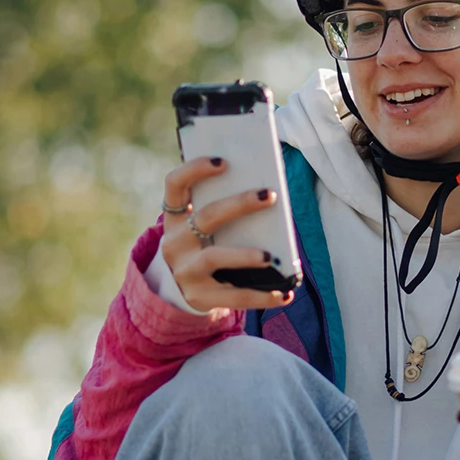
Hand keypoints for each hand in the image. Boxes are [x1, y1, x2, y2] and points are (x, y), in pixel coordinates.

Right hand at [159, 157, 293, 313]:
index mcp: (175, 218)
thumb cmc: (207, 249)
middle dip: (239, 204)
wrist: (185, 293)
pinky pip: (233, 296)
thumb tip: (269, 198)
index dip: (195, 169)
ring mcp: (184, 270)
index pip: (175, 184)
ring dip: (244, 255)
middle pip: (206, 216)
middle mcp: (174, 242)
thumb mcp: (207, 231)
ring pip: (214, 257)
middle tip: (269, 196)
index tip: (223, 162)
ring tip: (269, 257)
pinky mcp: (198, 297)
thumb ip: (226, 214)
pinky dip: (262, 296)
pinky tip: (284, 295)